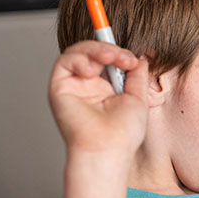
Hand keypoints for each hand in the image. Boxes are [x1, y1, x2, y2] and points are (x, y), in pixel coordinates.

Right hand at [48, 41, 149, 157]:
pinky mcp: (59, 87)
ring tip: (110, 58)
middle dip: (109, 49)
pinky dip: (78, 58)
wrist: (109, 148)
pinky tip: (91, 70)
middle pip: (92, 53)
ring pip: (78, 53)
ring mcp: (73, 86)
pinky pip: (64, 61)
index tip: (132, 58)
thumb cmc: (124, 132)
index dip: (117, 52)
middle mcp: (87, 85)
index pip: (106, 60)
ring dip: (95, 49)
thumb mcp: (137, 97)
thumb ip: (137, 75)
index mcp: (105, 88)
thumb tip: (139, 57)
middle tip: (124, 58)